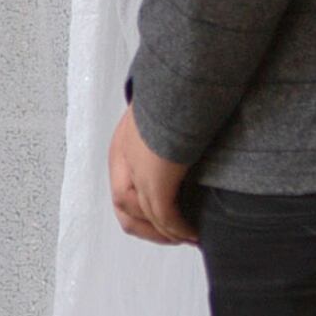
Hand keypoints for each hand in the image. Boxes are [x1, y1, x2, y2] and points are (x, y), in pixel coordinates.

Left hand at [109, 106, 196, 245]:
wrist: (182, 78)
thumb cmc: (179, 92)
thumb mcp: (162, 114)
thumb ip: (163, 134)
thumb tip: (181, 143)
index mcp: (121, 145)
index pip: (122, 188)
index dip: (140, 210)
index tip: (163, 220)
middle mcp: (123, 159)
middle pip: (124, 208)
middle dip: (149, 228)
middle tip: (175, 237)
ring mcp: (137, 169)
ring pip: (144, 216)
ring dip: (165, 232)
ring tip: (188, 237)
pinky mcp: (157, 177)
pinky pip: (164, 214)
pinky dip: (178, 227)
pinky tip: (193, 231)